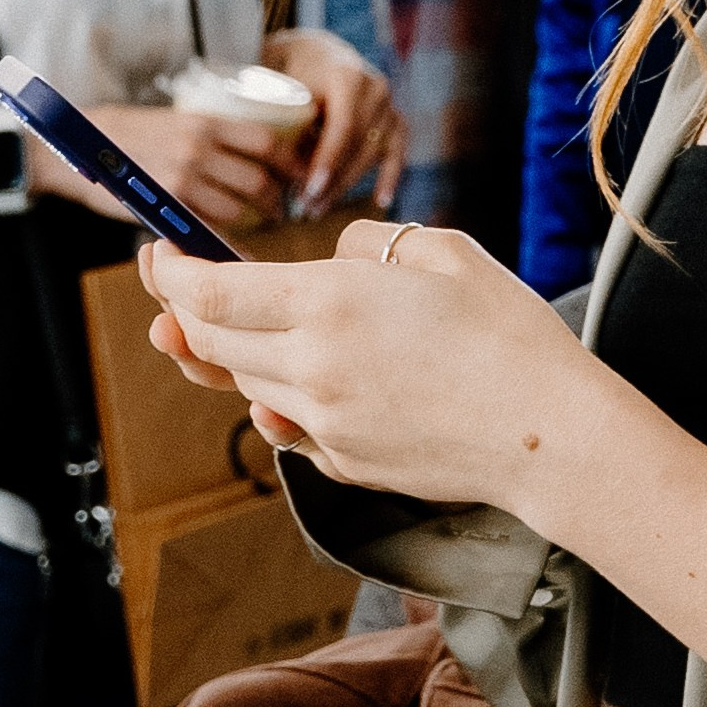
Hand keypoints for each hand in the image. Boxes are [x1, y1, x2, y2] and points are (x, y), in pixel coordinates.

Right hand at [80, 98, 300, 233]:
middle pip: (261, 179)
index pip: (269, 142)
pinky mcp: (166, 208)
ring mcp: (183, 179)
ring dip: (257, 222)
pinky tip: (237, 244)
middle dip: (278, 199)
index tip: (300, 176)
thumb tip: (262, 157)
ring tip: (260, 225)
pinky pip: (211, 230)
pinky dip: (230, 241)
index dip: (293, 163)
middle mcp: (199, 149)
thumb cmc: (134, 134)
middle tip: (282, 208)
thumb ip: (216, 138)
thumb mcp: (179, 121)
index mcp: (207, 122)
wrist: (80, 144)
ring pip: (241, 209)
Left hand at [141, 216, 595, 514]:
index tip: (157, 252)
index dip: (170, 272)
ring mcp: (325, 424)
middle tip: (169, 284)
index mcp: (329, 305)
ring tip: (208, 329)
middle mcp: (312, 369)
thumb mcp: (441, 251)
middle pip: (212, 341)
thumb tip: (327, 264)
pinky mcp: (344, 461)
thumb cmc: (508, 333)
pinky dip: (275, 398)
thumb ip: (366, 245)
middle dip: (179, 310)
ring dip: (221, 355)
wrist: (550, 435)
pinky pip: (289, 424)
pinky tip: (289, 381)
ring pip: (242, 385)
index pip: (211, 293)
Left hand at [265, 27, 402, 213]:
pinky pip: (397, 152)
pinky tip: (381, 201)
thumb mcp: (285, 90)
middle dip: (332, 181)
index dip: (328, 161)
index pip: (343, 126)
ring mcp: (389, 104)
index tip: (310, 190)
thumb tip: (280, 171)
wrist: (317, 53)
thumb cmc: (292, 73)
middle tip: (305, 209)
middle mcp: (375, 87)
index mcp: (347, 75)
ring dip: (347, 185)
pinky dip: (390, 176)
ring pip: (374, 153)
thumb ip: (287, 122)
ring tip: (319, 209)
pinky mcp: (396, 119)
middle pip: (358, 144)